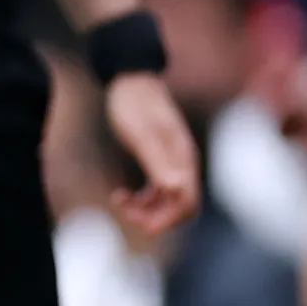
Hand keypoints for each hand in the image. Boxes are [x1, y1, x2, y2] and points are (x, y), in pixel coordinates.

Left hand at [102, 70, 202, 236]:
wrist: (131, 82)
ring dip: (146, 210)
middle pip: (181, 209)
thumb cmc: (134, 105)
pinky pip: (159, 194)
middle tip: (124, 210)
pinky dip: (143, 200)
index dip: (167, 220)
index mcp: (182, 159)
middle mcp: (183, 165)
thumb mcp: (141, 134)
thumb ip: (158, 161)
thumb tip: (176, 189)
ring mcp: (173, 165)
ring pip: (169, 203)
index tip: (139, 223)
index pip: (187, 203)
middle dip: (155, 218)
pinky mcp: (161, 163)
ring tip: (119, 199)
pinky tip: (122, 195)